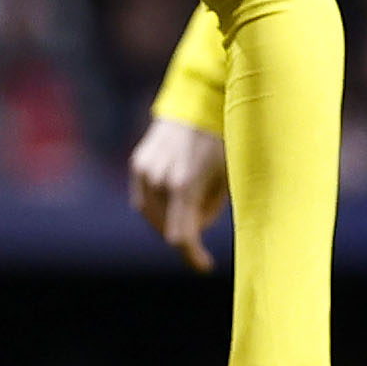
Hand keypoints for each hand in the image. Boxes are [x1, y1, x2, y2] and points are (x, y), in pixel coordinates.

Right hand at [127, 117, 229, 273]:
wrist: (202, 98)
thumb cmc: (223, 139)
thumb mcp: (227, 176)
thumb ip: (211, 207)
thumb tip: (197, 227)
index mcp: (184, 185)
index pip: (181, 237)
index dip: (192, 256)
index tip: (204, 266)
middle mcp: (159, 180)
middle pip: (168, 228)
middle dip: (189, 229)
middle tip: (209, 210)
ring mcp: (145, 171)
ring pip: (153, 215)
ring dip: (173, 217)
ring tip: (197, 194)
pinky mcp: (139, 163)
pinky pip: (145, 198)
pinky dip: (160, 204)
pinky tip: (178, 191)